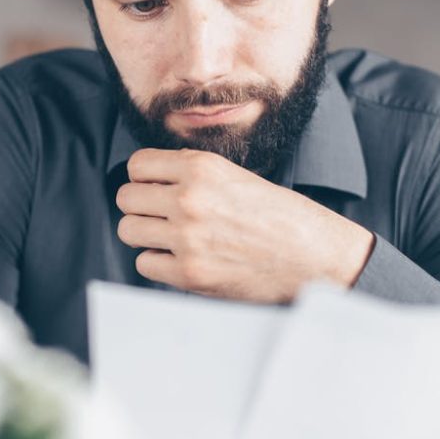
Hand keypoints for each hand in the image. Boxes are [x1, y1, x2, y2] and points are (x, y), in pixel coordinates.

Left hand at [116, 148, 374, 302]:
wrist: (314, 256)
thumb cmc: (279, 216)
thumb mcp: (235, 176)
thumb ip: (191, 174)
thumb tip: (146, 178)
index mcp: (202, 168)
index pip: (136, 165)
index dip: (143, 179)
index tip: (155, 190)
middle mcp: (190, 198)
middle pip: (126, 198)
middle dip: (141, 208)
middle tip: (162, 218)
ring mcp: (187, 237)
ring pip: (128, 230)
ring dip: (146, 236)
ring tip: (171, 239)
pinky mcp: (189, 273)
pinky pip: (144, 263)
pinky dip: (159, 264)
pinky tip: (182, 260)